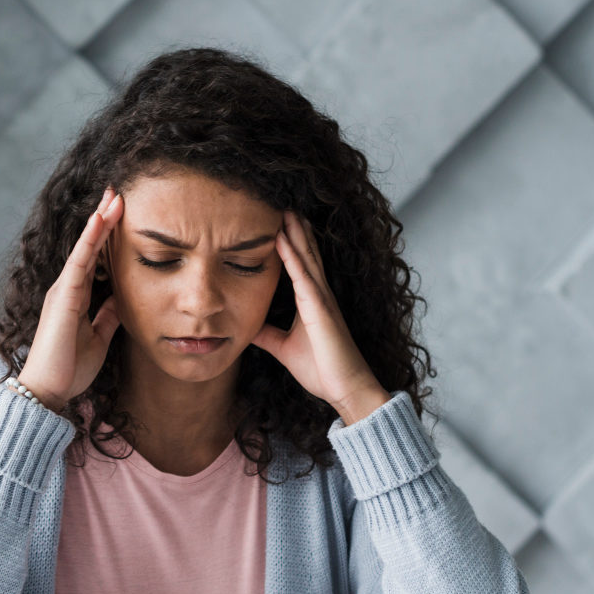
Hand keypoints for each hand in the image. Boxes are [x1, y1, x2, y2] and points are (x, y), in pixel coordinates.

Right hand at [16, 187, 123, 411]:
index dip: (107, 234)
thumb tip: (121, 299)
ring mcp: (63, 290)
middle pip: (89, 246)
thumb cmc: (70, 368)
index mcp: (77, 297)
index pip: (95, 258)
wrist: (49, 391)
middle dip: (103, 218)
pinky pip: (78, 262)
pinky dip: (90, 240)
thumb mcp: (99, 337)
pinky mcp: (63, 297)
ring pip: (84, 248)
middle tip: (117, 191)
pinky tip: (100, 220)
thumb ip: (107, 316)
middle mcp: (68, 288)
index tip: (121, 211)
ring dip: (100, 221)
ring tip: (114, 196)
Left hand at [251, 210, 390, 420]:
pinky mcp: (320, 310)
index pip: (301, 264)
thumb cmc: (322, 370)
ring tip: (286, 210)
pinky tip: (282, 240)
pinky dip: (292, 257)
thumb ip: (267, 335)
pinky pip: (304, 278)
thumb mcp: (284, 348)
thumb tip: (247, 326)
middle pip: (306, 254)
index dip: (292, 242)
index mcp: (312, 301)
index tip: (280, 222)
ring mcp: (321, 300)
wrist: (346, 389)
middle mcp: (319, 295)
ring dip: (295, 234)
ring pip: (306, 258)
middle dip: (295, 229)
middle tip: (283, 204)